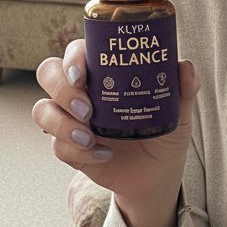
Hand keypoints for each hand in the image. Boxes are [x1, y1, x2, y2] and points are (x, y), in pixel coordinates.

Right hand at [33, 40, 199, 226]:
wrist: (158, 174)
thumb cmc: (164, 132)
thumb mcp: (178, 111)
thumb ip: (183, 88)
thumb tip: (184, 68)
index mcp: (104, 71)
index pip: (77, 51)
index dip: (73, 57)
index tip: (83, 73)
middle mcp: (82, 90)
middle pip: (49, 73)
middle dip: (61, 88)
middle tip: (87, 108)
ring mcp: (71, 119)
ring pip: (42, 110)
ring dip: (62, 123)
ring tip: (91, 137)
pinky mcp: (69, 147)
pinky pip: (57, 146)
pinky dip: (78, 152)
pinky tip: (104, 155)